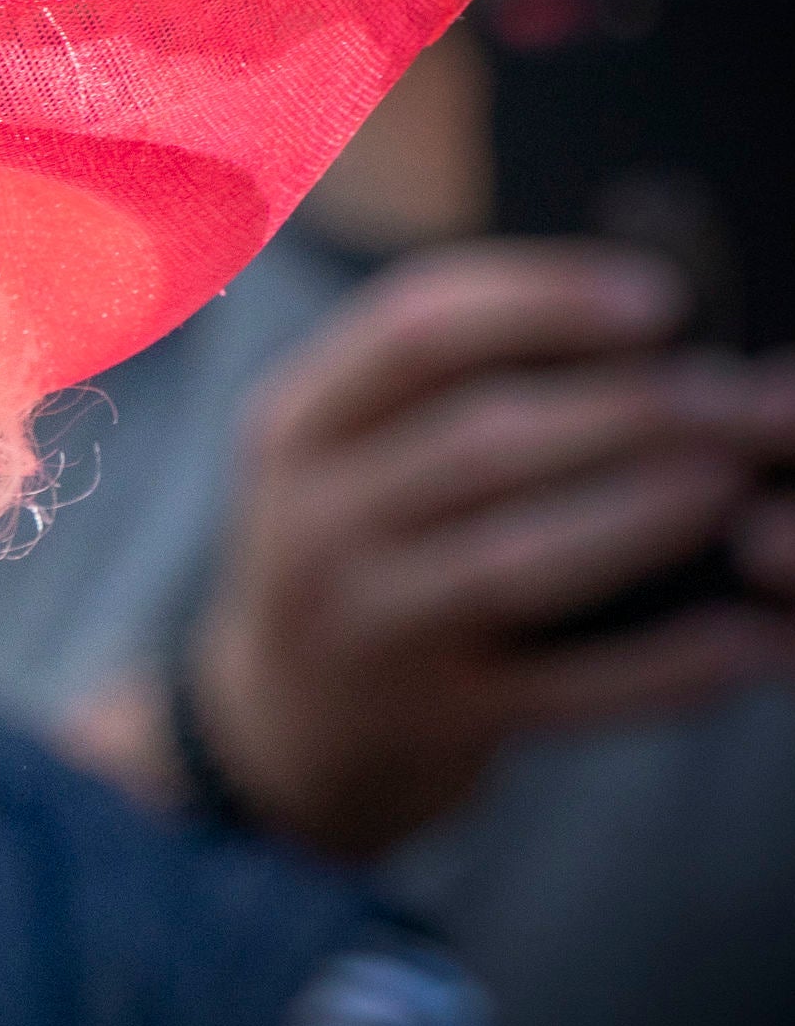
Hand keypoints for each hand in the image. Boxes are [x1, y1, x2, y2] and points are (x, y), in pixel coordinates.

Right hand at [188, 241, 794, 857]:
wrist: (279, 727)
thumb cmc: (354, 552)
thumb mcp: (345, 453)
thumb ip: (443, 386)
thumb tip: (651, 333)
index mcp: (298, 426)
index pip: (414, 329)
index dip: (546, 301)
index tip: (663, 298)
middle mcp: (314, 522)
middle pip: (481, 439)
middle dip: (635, 408)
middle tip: (748, 396)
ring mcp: (366, 627)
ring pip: (518, 561)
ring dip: (646, 514)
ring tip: (741, 481)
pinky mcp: (430, 720)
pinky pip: (569, 691)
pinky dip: (672, 666)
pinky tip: (757, 638)